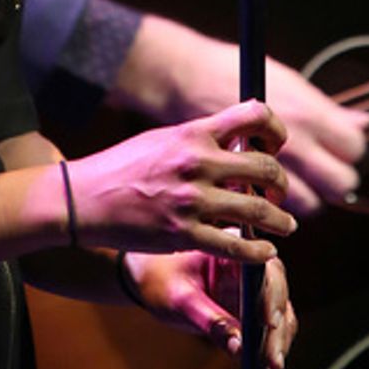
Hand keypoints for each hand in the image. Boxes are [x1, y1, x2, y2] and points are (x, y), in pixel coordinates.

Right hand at [66, 100, 294, 262]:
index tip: (275, 147)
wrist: (84, 200)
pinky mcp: (183, 234)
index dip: (276, 131)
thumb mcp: (164, 139)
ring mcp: (192, 200)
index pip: (254, 115)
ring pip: (258, 208)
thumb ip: (201, 139)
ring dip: (280, 220)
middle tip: (279, 194)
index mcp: (194, 133)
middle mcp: (197, 162)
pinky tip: (265, 253)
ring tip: (285, 226)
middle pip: (266, 166)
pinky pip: (235, 245)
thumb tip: (238, 139)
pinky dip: (258, 252)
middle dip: (281, 183)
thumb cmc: (124, 168)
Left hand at [123, 250, 296, 368]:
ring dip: (279, 342)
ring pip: (280, 314)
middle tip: (273, 360)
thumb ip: (209, 320)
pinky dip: (270, 348)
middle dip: (278, 329)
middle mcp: (252, 264)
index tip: (269, 322)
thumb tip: (238, 346)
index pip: (264, 269)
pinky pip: (270, 329)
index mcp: (234, 246)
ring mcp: (255, 287)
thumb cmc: (161, 279)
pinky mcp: (253, 308)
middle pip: (278, 295)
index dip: (271, 296)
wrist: (150, 277)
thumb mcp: (180, 300)